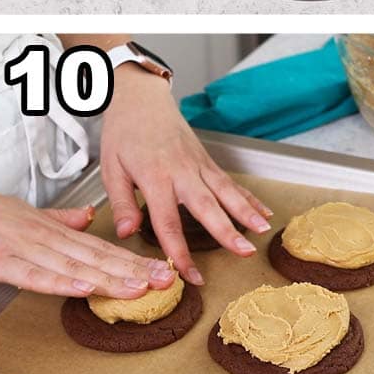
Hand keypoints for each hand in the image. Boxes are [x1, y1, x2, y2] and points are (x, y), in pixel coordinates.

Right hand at [0, 194, 176, 297]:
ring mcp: (27, 251)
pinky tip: (83, 289)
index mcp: (56, 230)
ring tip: (136, 287)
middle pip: (95, 258)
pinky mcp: (4, 263)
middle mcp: (47, 239)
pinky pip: (35, 275)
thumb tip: (90, 217)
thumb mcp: (34, 213)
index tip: (159, 270)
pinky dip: (60, 282)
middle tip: (161, 280)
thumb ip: (64, 219)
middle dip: (131, 270)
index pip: (101, 248)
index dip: (131, 260)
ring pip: (73, 267)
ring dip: (106, 278)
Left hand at [99, 66, 271, 284]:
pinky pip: (229, 181)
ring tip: (262, 232)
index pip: (167, 221)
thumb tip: (126, 233)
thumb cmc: (123, 133)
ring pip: (225, 191)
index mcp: (154, 177)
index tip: (188, 274)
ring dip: (245, 212)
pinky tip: (263, 213)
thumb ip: (121, 202)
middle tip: (243, 252)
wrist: (140, 98)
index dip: (178, 251)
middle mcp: (180, 171)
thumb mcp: (110, 168)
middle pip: (206, 205)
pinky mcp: (206, 160)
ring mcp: (197, 164)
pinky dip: (248, 197)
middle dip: (226, 231)